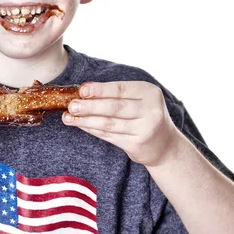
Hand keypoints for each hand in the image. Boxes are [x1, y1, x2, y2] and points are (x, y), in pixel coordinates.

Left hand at [62, 81, 180, 166]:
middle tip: (72, 105)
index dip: (100, 90)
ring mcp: (144, 129)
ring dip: (86, 120)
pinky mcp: (137, 144)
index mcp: (149, 93)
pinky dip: (92, 129)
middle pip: (115, 107)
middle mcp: (150, 110)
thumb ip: (116, 95)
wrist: (164, 144)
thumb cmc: (145, 115)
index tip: (82, 90)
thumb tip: (83, 92)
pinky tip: (80, 125)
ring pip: (109, 124)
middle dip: (90, 106)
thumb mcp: (139, 99)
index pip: (121, 89)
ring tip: (69, 117)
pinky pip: (109, 136)